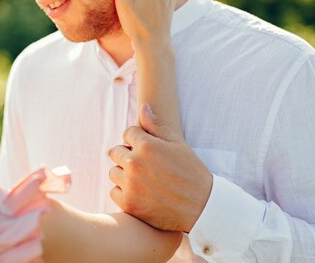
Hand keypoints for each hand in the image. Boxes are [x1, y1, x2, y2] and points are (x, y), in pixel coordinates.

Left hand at [109, 104, 212, 231]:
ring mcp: (130, 185)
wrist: (201, 208)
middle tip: (147, 166)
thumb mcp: (177, 143)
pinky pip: (114, 192)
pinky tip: (140, 193)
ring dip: (124, 174)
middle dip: (128, 155)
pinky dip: (124, 192)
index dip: (138, 139)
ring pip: (113, 172)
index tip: (149, 150)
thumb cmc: (191, 172)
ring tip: (144, 180)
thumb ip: (156, 125)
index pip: (128, 133)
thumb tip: (143, 107)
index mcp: (147, 146)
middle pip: (116, 151)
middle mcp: (135, 164)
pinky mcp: (128, 204)